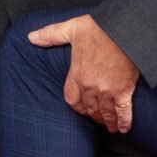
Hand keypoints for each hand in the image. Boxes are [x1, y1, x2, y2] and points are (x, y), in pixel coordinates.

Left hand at [30, 14, 140, 132]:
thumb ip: (51, 35)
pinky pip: (123, 111)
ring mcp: (108, 90)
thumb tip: (32, 37)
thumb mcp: (71, 28)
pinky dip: (124, 121)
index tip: (82, 110)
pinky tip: (124, 127)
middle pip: (90, 109)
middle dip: (94, 116)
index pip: (72, 99)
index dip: (77, 108)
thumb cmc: (100, 28)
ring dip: (108, 121)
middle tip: (98, 119)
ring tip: (112, 127)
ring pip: (105, 113)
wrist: (125, 30)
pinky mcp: (124, 90)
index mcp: (77, 74)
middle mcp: (90, 86)